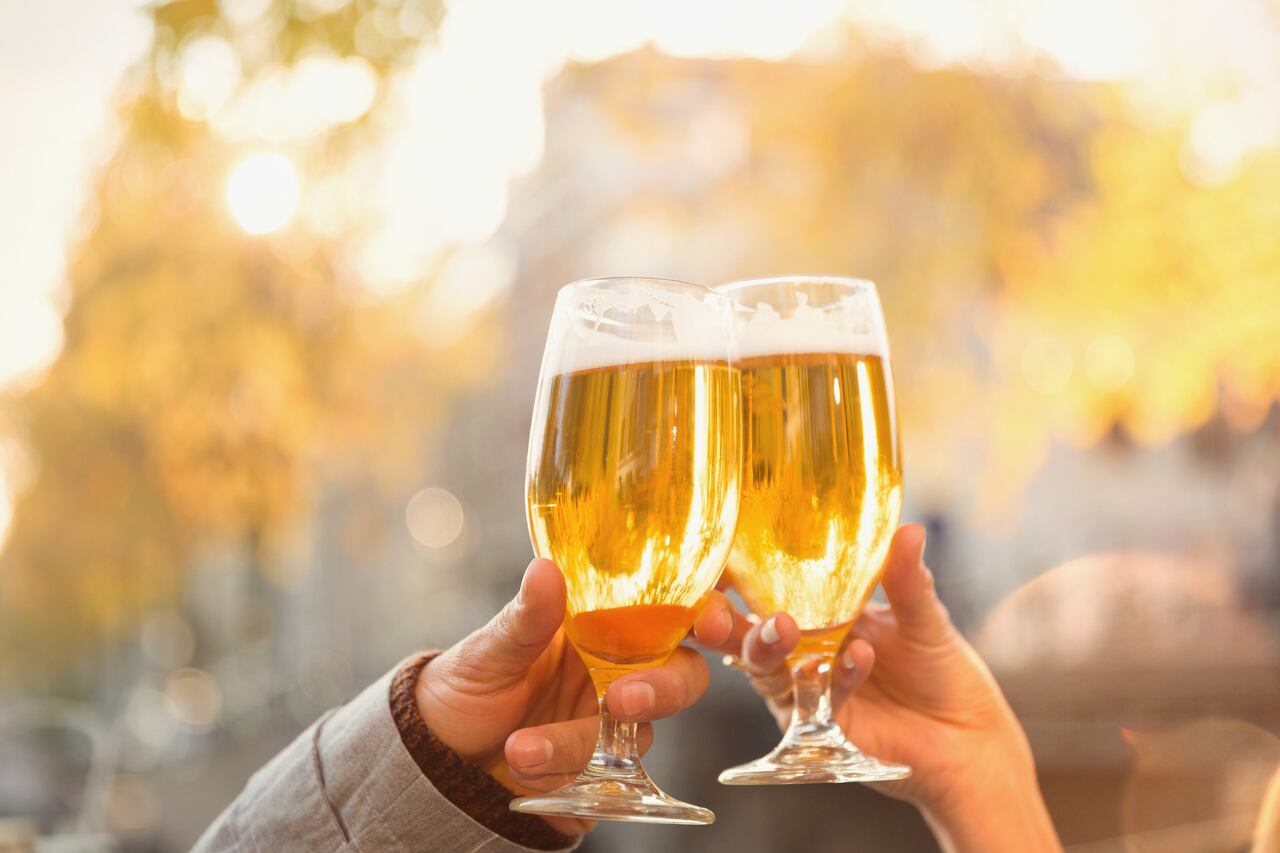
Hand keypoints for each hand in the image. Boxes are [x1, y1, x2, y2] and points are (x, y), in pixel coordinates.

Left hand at [415, 557, 735, 835]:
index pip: (673, 607)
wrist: (437, 758)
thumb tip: (546, 569)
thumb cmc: (464, 686)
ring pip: (640, 734)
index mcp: (604, 623)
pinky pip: (610, 780)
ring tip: (521, 750)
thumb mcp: (487, 650)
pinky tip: (527, 771)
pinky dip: (567, 777)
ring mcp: (613, 725)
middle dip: (664, 688)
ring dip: (581, 743)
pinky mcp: (600, 774)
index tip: (708, 621)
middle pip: (683, 674)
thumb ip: (525, 617)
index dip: (708, 610)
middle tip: (622, 701)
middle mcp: (620, 671)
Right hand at [730, 525, 1060, 852]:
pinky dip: (833, 676)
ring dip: (766, 646)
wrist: (968, 736)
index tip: (726, 559)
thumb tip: (910, 529)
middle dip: (728, 621)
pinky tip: (861, 655)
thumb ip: (906, 579)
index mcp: (820, 613)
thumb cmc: (941, 670)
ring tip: (786, 627)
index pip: (767, 592)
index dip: (738, 579)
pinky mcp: (819, 727)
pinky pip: (812, 699)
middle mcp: (805, 649)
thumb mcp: (923, 618)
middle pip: (749, 633)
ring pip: (764, 669)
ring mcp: (807, 689)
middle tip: (726, 608)